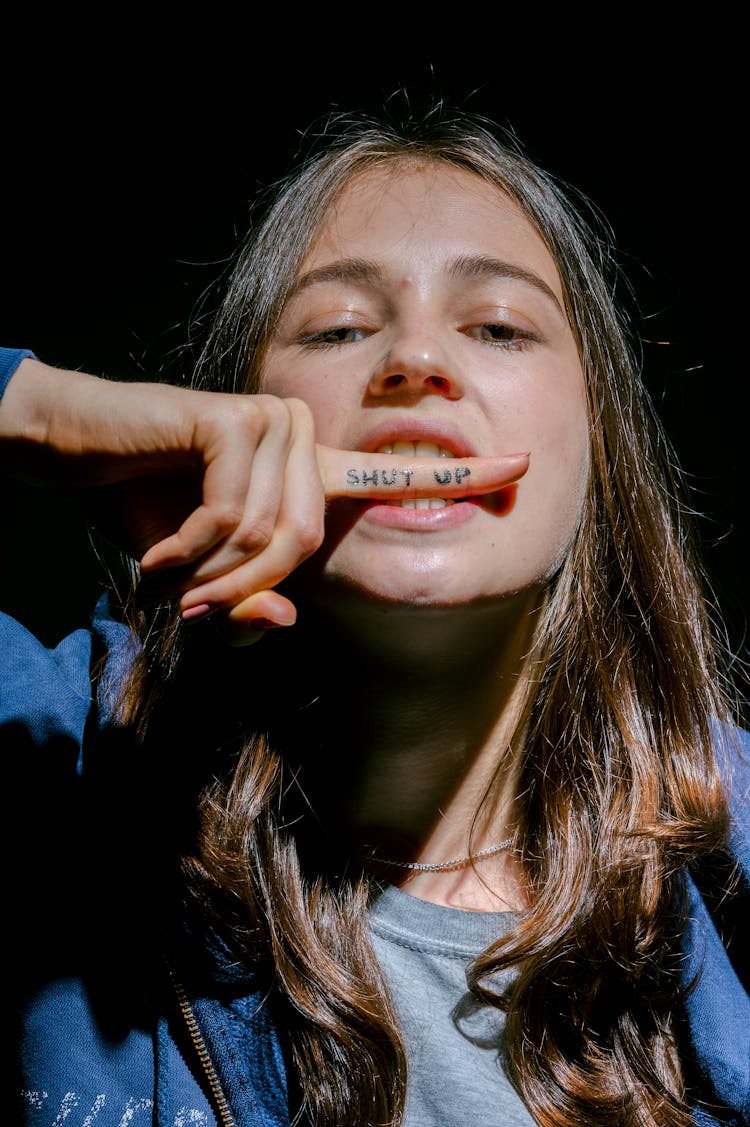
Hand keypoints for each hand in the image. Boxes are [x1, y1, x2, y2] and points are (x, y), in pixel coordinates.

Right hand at [0, 358, 528, 644]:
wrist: (84, 457)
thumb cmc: (152, 518)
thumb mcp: (203, 585)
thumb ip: (247, 613)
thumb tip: (284, 618)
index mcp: (311, 477)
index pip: (397, 476)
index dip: (465, 474)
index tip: (524, 467)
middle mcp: (304, 442)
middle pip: (307, 545)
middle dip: (241, 588)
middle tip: (191, 597)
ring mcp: (274, 423)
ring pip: (271, 535)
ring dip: (209, 572)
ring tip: (169, 562)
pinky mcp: (237, 418)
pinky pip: (235, 515)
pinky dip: (189, 548)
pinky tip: (160, 542)